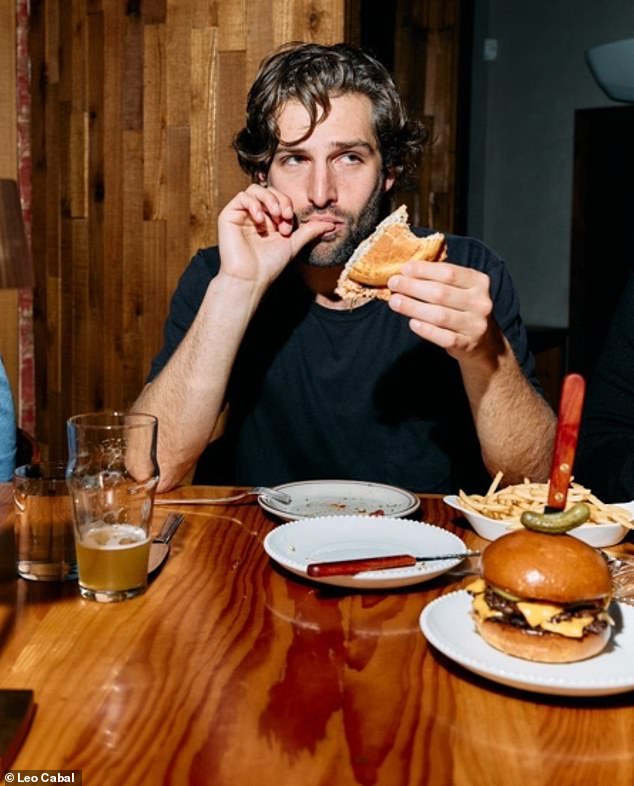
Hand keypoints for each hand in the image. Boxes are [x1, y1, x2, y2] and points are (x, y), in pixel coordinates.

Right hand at [217, 184, 333, 287]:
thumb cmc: (269, 265)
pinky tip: (260, 219)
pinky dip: (254, 204)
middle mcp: (255, 215)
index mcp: (269, 219)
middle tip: (284, 218)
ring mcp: (241, 214)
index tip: (289, 226)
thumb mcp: (294, 244)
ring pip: (255, 190)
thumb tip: (330, 224)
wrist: (251, 278)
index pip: (280, 198)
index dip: (287, 206)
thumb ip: (310, 231)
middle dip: (280, 201)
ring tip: (274, 217)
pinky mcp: (229, 215)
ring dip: (269, 200)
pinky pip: (242, 196)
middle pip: (269, 190)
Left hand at [387, 260, 503, 361]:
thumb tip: (406, 272)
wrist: (486, 343)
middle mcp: (480, 302)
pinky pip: (443, 337)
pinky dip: (426, 330)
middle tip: (393, 284)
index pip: (449, 272)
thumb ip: (440, 280)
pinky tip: (412, 323)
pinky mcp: (467, 344)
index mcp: (479, 282)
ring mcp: (475, 325)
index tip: (404, 269)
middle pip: (441, 293)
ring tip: (395, 301)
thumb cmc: (464, 310)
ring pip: (440, 315)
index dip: (424, 270)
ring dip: (413, 307)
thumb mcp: (462, 290)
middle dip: (413, 287)